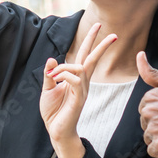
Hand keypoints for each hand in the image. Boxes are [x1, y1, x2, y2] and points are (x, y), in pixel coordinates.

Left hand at [40, 23, 116, 145]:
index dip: (90, 40)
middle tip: (110, 31)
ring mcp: (82, 89)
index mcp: (76, 78)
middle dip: (99, 43)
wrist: (56, 130)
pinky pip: (75, 79)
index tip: (98, 26)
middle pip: (92, 58)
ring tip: (51, 77)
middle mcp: (82, 82)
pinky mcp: (79, 98)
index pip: (85, 55)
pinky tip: (54, 80)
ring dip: (64, 67)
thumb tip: (52, 59)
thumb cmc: (53, 111)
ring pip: (81, 67)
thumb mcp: (47, 89)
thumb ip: (50, 74)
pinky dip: (63, 75)